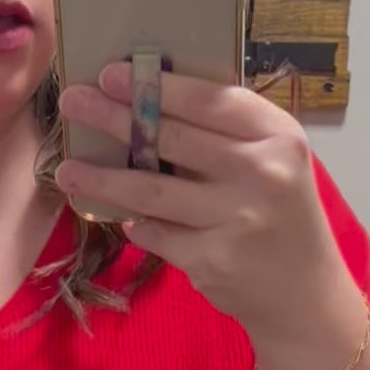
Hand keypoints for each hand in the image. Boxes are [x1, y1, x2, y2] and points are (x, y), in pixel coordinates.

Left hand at [55, 61, 354, 351]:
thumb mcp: (275, 162)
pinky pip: (155, 234)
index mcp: (278, 137)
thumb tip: (149, 103)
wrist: (304, 295)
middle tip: (72, 101)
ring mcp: (236, 220)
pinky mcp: (212, 261)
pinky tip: (124, 219)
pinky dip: (135, 226)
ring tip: (66, 169)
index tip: (110, 74)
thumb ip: (228, 135)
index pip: (209, 99)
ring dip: (102, 178)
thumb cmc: (280, 216)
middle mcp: (261, 174)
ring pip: (151, 192)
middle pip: (172, 138)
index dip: (156, 86)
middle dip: (114, 117)